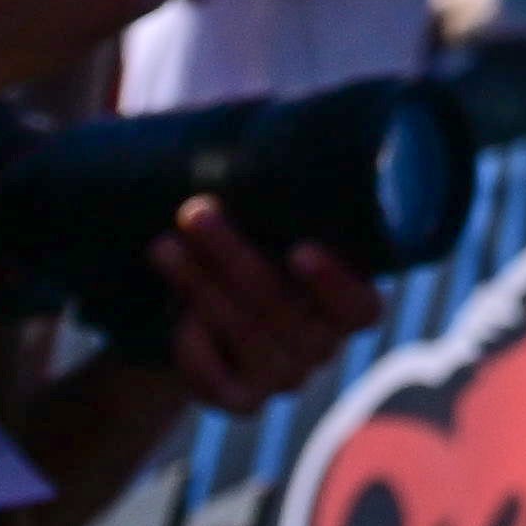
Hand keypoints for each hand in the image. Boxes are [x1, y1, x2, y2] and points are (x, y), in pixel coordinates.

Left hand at [135, 195, 380, 418]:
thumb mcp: (269, 218)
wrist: (199, 304)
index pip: (361, 308)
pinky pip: (218, 382)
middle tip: (195, 213)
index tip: (298, 249)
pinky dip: (194, 347)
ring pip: (248, 338)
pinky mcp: (244, 400)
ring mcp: (286, 377)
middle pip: (286, 311)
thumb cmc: (249, 241)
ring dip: (202, 287)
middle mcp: (324, 343)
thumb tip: (281, 125)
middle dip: (233, 258)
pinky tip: (176, 316)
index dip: (334, 284)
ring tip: (164, 246)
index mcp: (349, 299)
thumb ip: (282, 194)